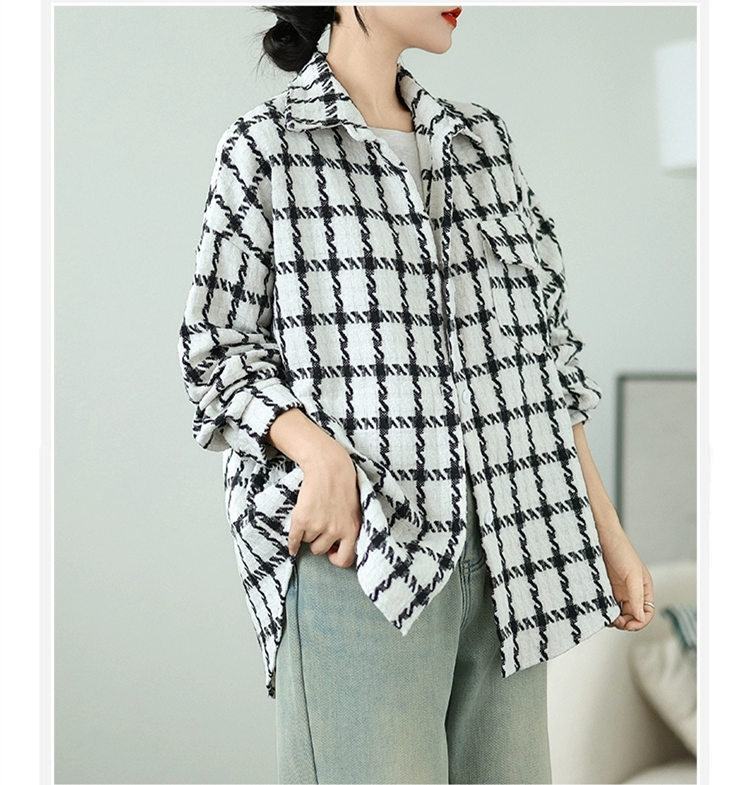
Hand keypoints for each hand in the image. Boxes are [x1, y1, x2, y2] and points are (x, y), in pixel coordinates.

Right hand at [287, 446, 361, 567]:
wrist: (329, 466)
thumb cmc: (343, 486)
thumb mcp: (355, 511)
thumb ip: (349, 529)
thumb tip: (339, 549)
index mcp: (352, 529)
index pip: (345, 560)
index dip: (336, 558)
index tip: (332, 552)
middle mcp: (336, 530)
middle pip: (320, 550)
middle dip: (319, 540)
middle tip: (320, 526)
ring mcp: (318, 525)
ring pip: (307, 541)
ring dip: (308, 532)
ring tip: (313, 515)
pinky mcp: (302, 518)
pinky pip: (294, 539)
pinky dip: (292, 543)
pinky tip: (293, 545)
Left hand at [597, 523, 654, 631]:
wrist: (599, 534)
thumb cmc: (620, 549)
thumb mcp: (632, 574)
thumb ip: (636, 596)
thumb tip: (640, 617)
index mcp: (643, 588)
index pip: (646, 613)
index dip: (638, 623)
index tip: (626, 624)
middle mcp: (631, 591)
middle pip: (631, 616)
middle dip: (624, 622)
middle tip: (613, 620)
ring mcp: (616, 589)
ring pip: (617, 612)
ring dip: (612, 617)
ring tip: (605, 615)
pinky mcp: (603, 587)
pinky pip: (605, 603)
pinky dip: (602, 609)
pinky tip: (598, 608)